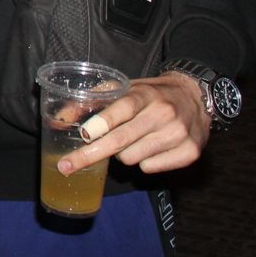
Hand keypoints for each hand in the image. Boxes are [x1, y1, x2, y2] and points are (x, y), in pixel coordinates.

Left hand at [57, 72, 210, 176]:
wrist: (196, 98)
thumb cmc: (151, 94)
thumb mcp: (124, 88)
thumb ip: (91, 100)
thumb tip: (59, 118)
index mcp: (146, 95)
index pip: (122, 109)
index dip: (101, 123)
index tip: (83, 135)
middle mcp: (164, 114)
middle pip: (121, 141)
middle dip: (90, 155)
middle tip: (66, 166)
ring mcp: (178, 135)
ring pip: (132, 158)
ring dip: (122, 154)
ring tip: (131, 140)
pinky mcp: (189, 153)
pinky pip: (150, 168)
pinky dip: (143, 162)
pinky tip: (150, 148)